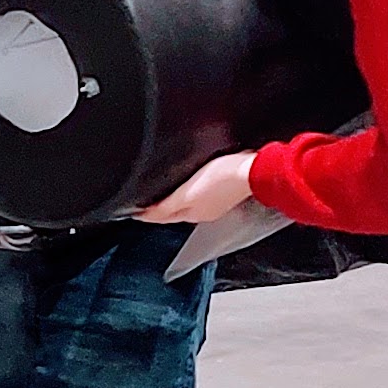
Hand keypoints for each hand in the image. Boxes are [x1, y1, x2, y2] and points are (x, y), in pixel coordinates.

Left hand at [135, 149, 258, 226]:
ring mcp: (216, 204)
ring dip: (174, 203)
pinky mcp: (225, 193)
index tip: (134, 211)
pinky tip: (190, 188)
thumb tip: (148, 214)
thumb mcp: (187, 193)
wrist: (253, 171)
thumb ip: (167, 205)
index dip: (148, 214)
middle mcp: (203, 213)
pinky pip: (200, 197)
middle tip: (144, 204)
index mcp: (193, 214)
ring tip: (162, 196)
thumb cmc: (223, 179)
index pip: (163, 216)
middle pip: (175, 212)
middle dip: (159, 209)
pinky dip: (189, 196)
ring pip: (188, 205)